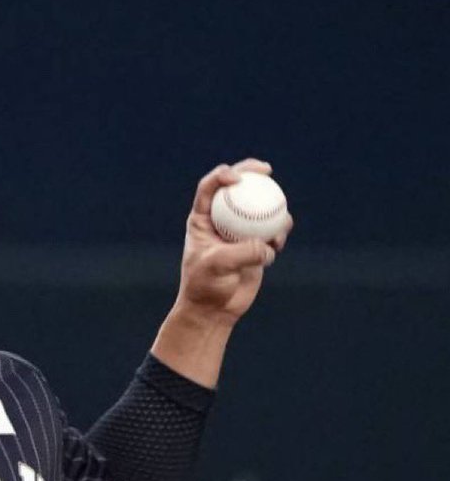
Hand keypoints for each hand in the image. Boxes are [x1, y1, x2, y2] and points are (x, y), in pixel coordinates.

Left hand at [175, 158, 293, 325]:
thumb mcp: (218, 266)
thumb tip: (267, 244)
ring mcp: (240, 232)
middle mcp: (221, 221)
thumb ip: (242, 252)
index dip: (223, 175)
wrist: (213, 310)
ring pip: (260, 208)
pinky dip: (278, 234)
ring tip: (275, 225)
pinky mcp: (256, 245)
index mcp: (202, 219)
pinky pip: (273, 232)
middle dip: (252, 172)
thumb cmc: (206, 287)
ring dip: (272, 208)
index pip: (210, 188)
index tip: (238, 178)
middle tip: (266, 170)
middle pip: (238, 188)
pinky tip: (277, 244)